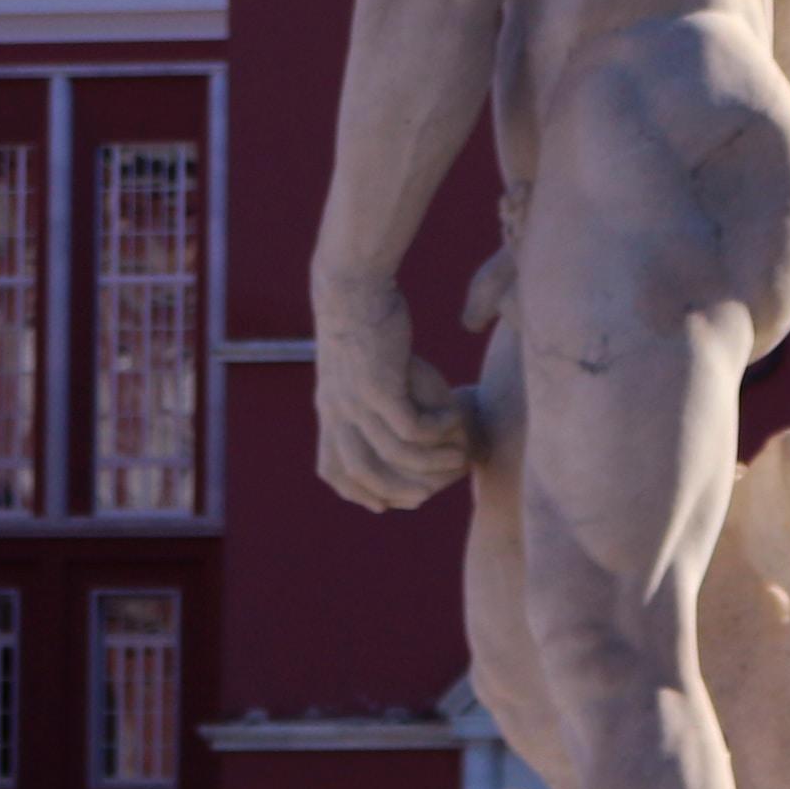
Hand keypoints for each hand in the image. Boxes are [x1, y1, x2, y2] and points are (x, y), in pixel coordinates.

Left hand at [314, 282, 476, 511]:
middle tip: (429, 494)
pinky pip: (412, 427)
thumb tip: (388, 411)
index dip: (355, 491)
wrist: (353, 284)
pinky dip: (438, 431)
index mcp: (329, 407)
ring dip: (430, 464)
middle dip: (396, 491)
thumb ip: (365, 390)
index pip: (330, 467)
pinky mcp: (379, 384)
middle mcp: (337, 409)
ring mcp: (356, 399)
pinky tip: (458, 418)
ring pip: (394, 455)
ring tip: (461, 460)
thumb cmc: (360, 317)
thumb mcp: (354, 361)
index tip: (382, 504)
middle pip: (360, 472)